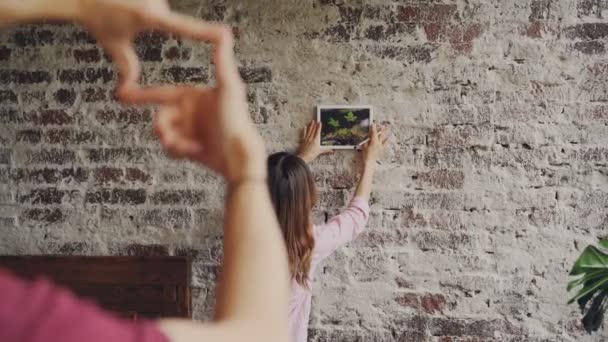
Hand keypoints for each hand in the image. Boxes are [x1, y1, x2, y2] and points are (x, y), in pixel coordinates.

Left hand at [76, 0, 224, 97]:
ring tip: (124, 8)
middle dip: (151, 19)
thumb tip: (130, 90)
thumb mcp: (113, 44)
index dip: (207, 33)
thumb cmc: (96, 19)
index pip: (186, 28)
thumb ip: (127, 66)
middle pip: (165, 15)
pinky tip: (126, 2)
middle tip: (128, 17)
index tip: (225, 36)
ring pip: (159, 4)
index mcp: (151, 17)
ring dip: (145, 8)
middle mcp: (155, 1)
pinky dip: (143, 1)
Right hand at [124, 28, 265, 182]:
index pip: (163, 93)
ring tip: (184, 146)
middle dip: (161, 126)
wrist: (239, 154)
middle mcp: (190, 113)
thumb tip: (223, 34)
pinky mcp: (190, 149)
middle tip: (164, 135)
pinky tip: (194, 151)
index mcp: (194, 97)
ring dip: (172, 141)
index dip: (143, 95)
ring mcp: (190, 131)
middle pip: (161, 117)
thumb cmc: (237, 120)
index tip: (123, 96)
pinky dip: (179, 151)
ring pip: (165, 134)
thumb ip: (222, 62)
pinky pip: (172, 150)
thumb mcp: (229, 87)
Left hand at [297, 121, 332, 162]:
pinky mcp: (303, 140)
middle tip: (316, 120)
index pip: (318, 132)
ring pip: (309, 130)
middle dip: (315, 125)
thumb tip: (332, 151)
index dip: (319, 127)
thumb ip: (326, 150)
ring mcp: (306, 139)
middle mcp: (311, 138)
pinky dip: (304, 130)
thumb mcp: (320, 152)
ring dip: (310, 126)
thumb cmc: (312, 154)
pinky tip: (305, 127)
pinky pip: (304, 134)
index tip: (319, 123)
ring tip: (312, 121)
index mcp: (316, 140)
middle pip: (313, 130)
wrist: (303, 157)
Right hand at [362, 124, 387, 164]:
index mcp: (373, 141)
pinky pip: (385, 143)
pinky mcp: (381, 149)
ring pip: (382, 137)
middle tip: (381, 124)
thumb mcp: (364, 146)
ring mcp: (380, 146)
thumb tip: (368, 136)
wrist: (370, 162)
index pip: (373, 132)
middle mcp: (378, 142)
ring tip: (386, 128)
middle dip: (380, 129)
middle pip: (379, 134)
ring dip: (384, 132)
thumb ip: (367, 140)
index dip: (373, 128)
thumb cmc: (366, 155)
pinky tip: (388, 137)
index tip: (373, 124)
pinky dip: (386, 140)